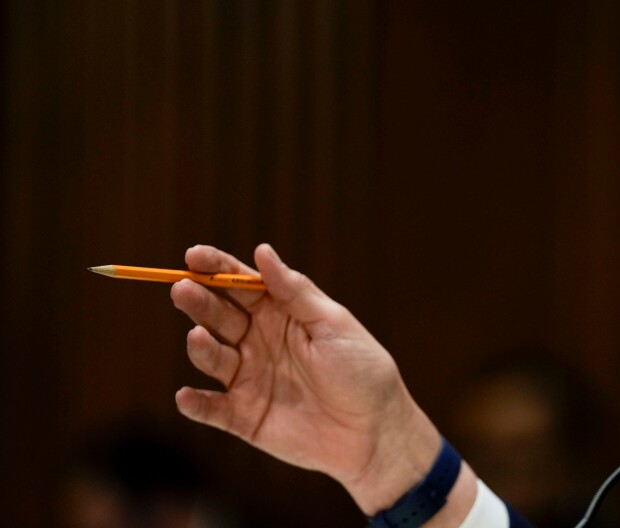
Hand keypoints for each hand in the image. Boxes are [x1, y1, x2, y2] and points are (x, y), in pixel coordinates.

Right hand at [171, 243, 472, 516]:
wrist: (375, 431)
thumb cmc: (361, 369)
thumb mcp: (332, 323)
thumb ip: (294, 291)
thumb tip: (263, 250)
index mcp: (282, 313)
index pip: (241, 283)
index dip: (215, 267)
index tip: (192, 255)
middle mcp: (259, 341)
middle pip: (219, 315)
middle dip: (198, 300)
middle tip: (182, 289)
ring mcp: (249, 378)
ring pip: (212, 357)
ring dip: (199, 346)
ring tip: (198, 338)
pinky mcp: (244, 416)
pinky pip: (212, 409)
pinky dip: (195, 404)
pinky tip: (186, 396)